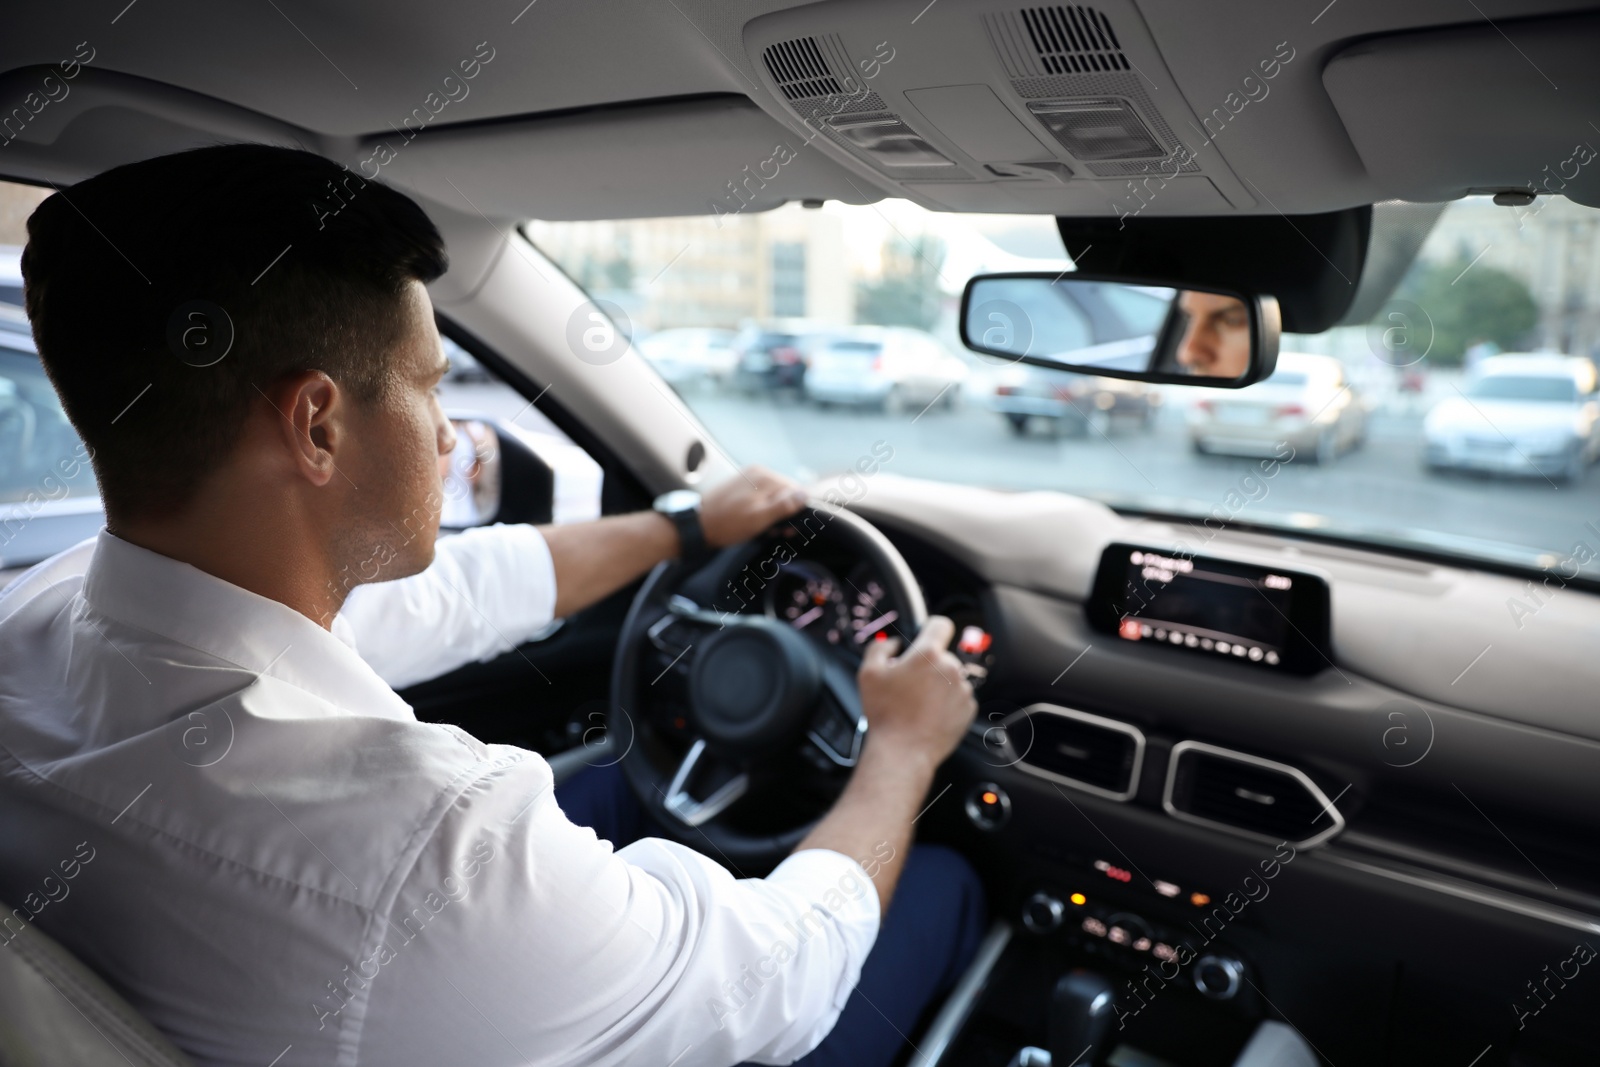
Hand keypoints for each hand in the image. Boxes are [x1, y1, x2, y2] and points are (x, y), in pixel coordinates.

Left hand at [699, 465, 809, 548]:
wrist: (697, 525)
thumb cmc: (727, 524)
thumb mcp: (759, 519)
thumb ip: (783, 506)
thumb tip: (805, 494)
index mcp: (765, 477)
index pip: (796, 491)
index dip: (796, 512)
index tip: (786, 529)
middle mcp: (758, 472)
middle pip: (785, 493)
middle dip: (783, 514)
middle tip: (774, 532)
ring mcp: (749, 478)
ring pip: (774, 497)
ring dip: (773, 514)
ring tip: (762, 529)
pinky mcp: (741, 486)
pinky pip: (762, 497)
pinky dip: (762, 510)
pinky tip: (754, 522)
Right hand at [857, 616, 976, 766]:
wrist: (903, 751)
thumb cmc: (886, 714)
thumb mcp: (868, 673)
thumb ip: (879, 647)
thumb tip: (892, 644)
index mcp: (928, 655)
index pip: (941, 624)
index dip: (931, 627)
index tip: (924, 635)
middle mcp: (950, 668)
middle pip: (942, 655)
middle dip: (927, 665)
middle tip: (908, 683)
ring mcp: (962, 689)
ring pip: (950, 677)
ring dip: (937, 684)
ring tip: (917, 703)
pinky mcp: (968, 709)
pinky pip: (957, 697)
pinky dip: (946, 702)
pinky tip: (928, 714)